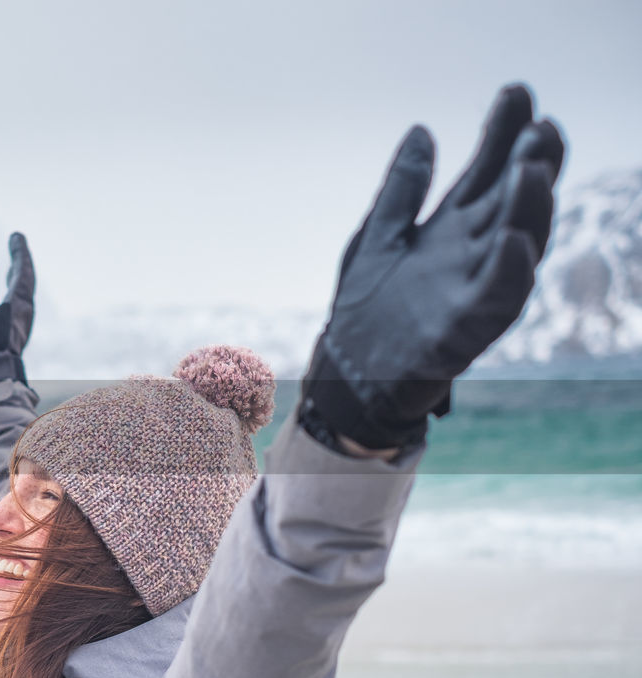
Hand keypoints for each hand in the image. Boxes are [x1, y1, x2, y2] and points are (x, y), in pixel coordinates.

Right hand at [0, 232, 35, 388]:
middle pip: (26, 275)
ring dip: (20, 270)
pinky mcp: (18, 324)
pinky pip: (21, 297)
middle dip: (21, 256)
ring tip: (14, 258)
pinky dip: (17, 285)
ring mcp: (23, 315)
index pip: (23, 268)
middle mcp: (26, 305)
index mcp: (19, 300)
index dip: (20, 251)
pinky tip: (10, 287)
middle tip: (16, 239)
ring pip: (25, 286)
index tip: (16, 235)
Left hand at [301, 84, 564, 449]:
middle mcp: (471, 255)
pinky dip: (509, 270)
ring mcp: (471, 290)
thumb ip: (402, 190)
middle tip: (543, 125)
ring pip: (516, 244)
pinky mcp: (463, 330)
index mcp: (451, 230)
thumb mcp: (377, 237)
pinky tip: (514, 239)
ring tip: (534, 167)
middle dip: (531, 164)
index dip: (503, 134)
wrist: (344, 374)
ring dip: (529, 208)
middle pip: (511, 202)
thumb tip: (421, 130)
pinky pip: (497, 299)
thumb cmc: (364, 310)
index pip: (486, 173)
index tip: (517, 92)